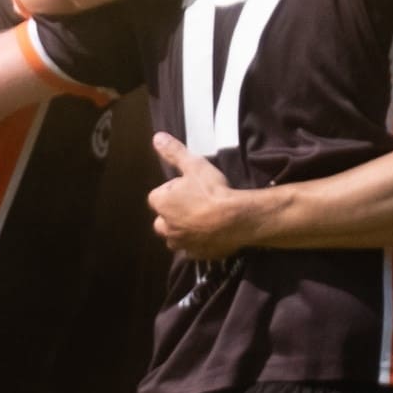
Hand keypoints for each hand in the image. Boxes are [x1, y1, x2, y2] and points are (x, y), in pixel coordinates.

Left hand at [150, 133, 278, 260]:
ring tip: (206, 220)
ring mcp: (180, 243)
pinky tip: (213, 234)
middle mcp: (164, 226)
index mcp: (161, 203)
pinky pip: (193, 248)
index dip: (173, 191)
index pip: (158, 196)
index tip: (190, 188)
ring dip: (185, 229)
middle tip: (197, 204)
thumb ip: (174, 152)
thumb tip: (157, 137)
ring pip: (177, 235)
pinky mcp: (196, 255)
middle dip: (175, 213)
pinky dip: (199, 242)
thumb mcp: (194, 165)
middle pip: (164, 218)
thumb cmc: (212, 191)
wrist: (236, 220)